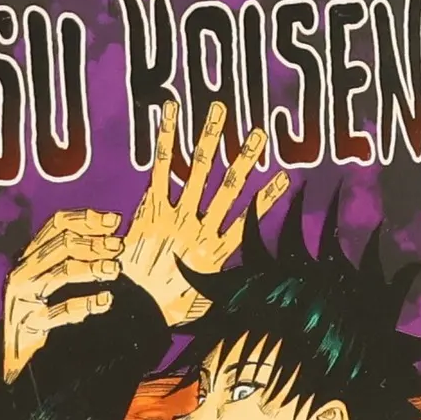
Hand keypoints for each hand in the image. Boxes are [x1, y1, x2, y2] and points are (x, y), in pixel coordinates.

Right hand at [1, 209, 124, 380]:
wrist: (15, 359)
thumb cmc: (40, 317)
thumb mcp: (51, 284)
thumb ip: (70, 260)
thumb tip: (111, 238)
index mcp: (28, 257)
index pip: (56, 225)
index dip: (86, 219)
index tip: (114, 222)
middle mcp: (22, 272)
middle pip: (61, 245)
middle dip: (94, 243)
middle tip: (119, 247)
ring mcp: (23, 298)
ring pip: (61, 272)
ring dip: (93, 268)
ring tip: (115, 270)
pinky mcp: (28, 323)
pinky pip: (61, 310)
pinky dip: (86, 304)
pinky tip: (106, 301)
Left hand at [118, 100, 289, 326]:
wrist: (135, 308)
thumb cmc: (166, 309)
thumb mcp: (201, 301)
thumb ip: (217, 284)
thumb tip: (234, 286)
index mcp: (216, 251)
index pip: (248, 217)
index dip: (268, 196)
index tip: (285, 176)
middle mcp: (201, 228)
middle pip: (229, 187)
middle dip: (244, 157)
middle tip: (257, 133)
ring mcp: (177, 215)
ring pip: (198, 170)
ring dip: (210, 137)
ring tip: (218, 110)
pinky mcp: (152, 208)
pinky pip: (162, 168)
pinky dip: (166, 138)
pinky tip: (170, 112)